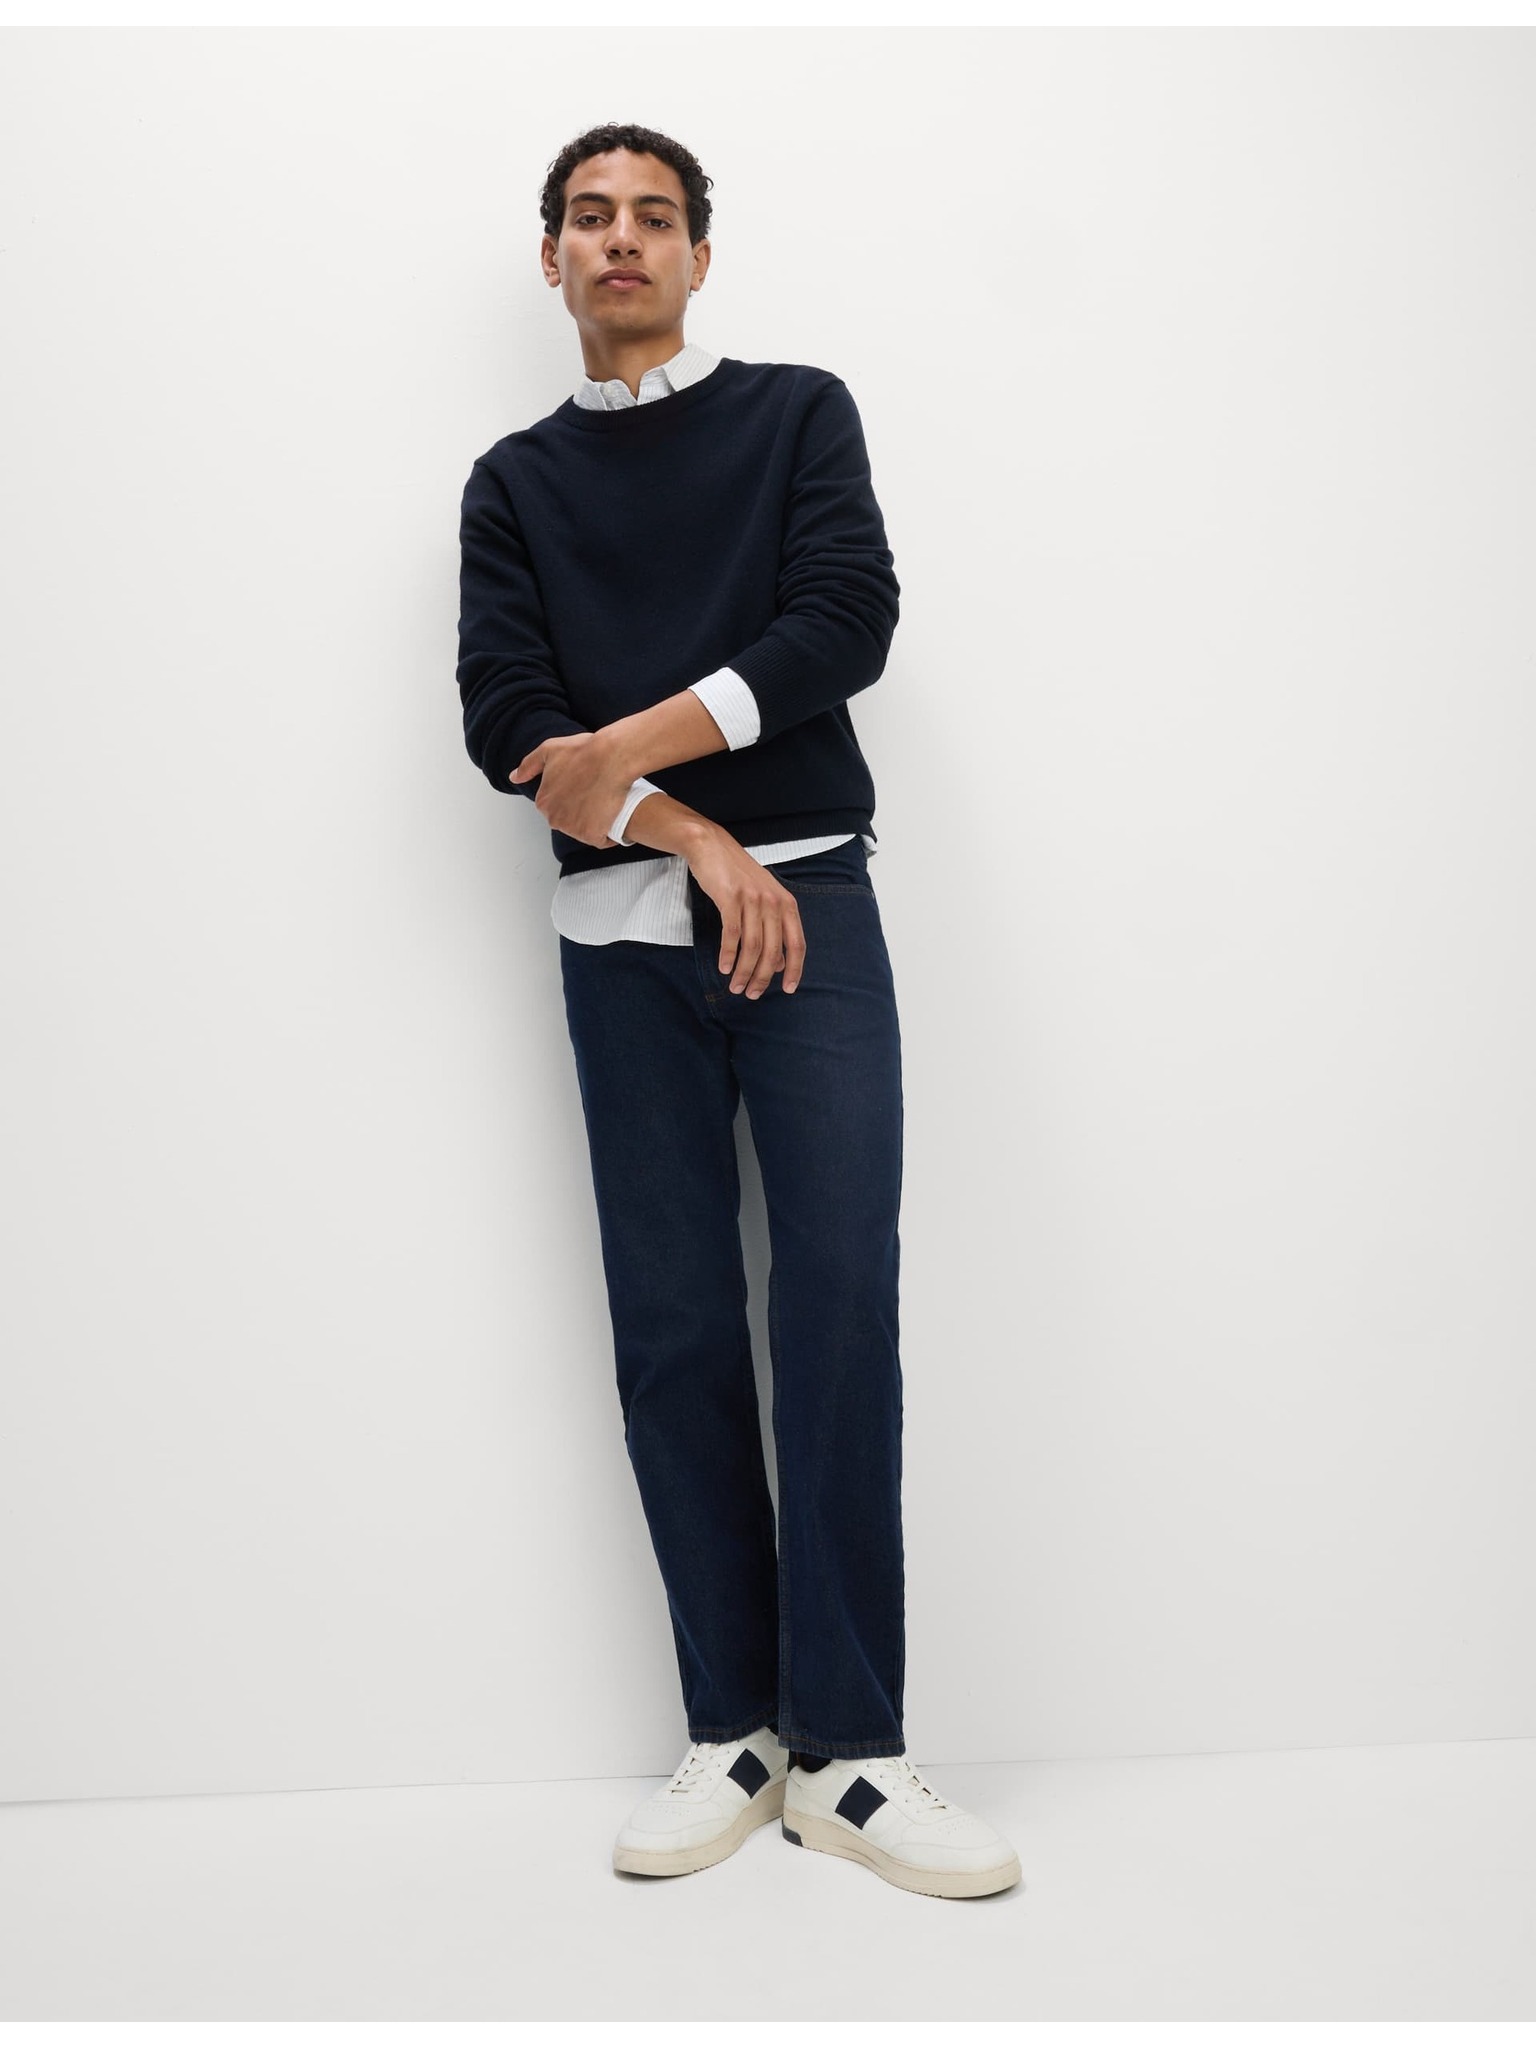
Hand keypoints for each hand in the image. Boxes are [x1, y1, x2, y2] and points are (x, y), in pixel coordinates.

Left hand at [510, 732, 632, 848]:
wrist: (612, 759)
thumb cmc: (584, 752)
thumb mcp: (550, 750)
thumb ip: (529, 765)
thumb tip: (514, 777)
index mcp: (543, 802)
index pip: (556, 807)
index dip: (572, 797)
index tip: (583, 786)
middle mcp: (554, 819)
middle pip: (569, 821)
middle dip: (581, 812)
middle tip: (596, 793)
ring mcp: (573, 829)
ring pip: (584, 831)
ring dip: (595, 822)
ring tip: (606, 801)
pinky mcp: (592, 836)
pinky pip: (601, 840)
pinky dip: (608, 833)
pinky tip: (613, 816)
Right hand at [686, 831, 807, 997]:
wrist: (711, 846)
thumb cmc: (737, 875)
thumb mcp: (762, 899)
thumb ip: (773, 929)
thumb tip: (779, 963)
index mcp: (786, 903)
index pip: (797, 943)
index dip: (795, 969)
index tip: (788, 989)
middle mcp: (774, 901)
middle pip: (773, 950)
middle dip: (763, 977)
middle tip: (751, 994)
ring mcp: (753, 899)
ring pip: (752, 946)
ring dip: (744, 971)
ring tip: (736, 986)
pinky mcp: (731, 897)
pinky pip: (732, 934)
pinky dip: (728, 954)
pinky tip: (724, 967)